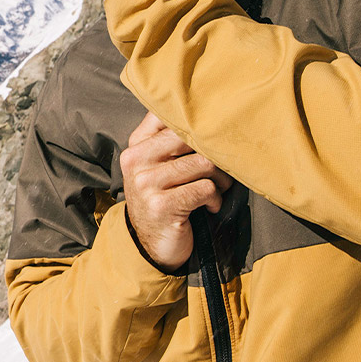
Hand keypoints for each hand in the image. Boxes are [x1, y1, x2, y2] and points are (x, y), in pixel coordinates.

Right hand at [119, 110, 230, 270]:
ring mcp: (146, 184)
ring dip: (221, 179)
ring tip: (219, 189)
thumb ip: (171, 142)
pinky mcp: (161, 206)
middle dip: (217, 152)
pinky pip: (205, 189)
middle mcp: (136, 161)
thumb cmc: (164, 200)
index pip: (168, 116)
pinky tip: (210, 206)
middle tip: (224, 168)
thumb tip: (210, 114)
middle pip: (192, 137)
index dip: (198, 123)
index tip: (213, 135)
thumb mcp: (159, 168)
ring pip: (203, 163)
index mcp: (136, 146)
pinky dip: (216, 198)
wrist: (150, 246)